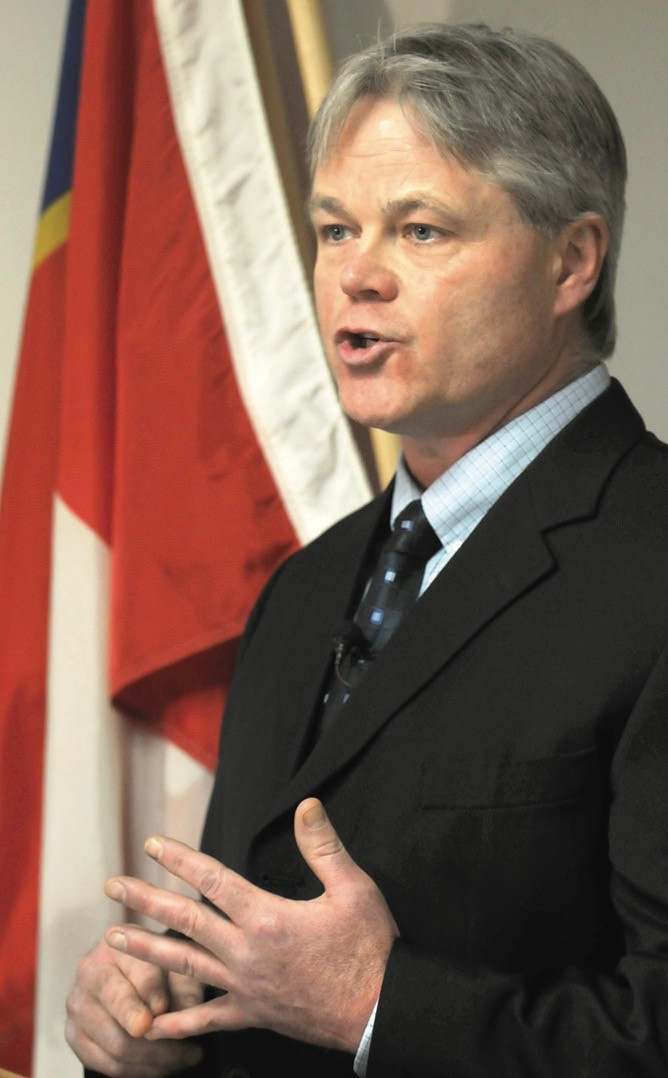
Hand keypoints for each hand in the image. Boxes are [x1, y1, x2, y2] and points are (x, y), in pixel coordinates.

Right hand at [65, 939, 203, 1075]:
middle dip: (158, 1037)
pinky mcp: (73, 1035)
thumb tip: (186, 1014)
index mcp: (117, 943)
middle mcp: (89, 971)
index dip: (154, 994)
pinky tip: (162, 1067)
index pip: (136, 973)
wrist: (129, 975)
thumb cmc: (160, 968)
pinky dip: (138, 1071)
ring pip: (116, 1045)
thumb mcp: (178, 966)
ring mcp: (77, 1005)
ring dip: (155, 1060)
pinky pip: (107, 1065)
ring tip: (184, 1059)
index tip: (167, 1010)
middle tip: (189, 1052)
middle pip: (121, 1014)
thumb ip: (185, 986)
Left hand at [102, 798, 398, 1053]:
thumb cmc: (369, 948)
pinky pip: (208, 1019)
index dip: (180, 859)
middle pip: (185, 921)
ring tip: (112, 940)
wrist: (380, 1012)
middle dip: (145, 901)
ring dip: (146, 951)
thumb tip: (307, 805)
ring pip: (184, 966)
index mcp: (267, 917)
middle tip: (112, 887)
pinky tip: (152, 1026)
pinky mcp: (254, 1015)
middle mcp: (246, 951)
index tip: (152, 844)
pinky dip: (178, 1023)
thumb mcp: (354, 888)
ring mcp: (246, 986)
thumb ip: (324, 846)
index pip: (213, 880)